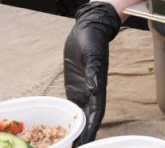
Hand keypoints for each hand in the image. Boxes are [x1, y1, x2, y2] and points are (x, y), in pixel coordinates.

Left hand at [64, 1, 120, 144]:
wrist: (88, 28)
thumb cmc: (91, 39)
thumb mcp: (91, 54)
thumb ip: (92, 72)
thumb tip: (95, 89)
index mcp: (97, 84)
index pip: (96, 111)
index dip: (92, 127)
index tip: (87, 140)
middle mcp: (91, 91)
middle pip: (89, 117)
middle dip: (84, 133)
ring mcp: (82, 89)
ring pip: (80, 114)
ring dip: (78, 129)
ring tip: (72, 144)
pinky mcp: (74, 85)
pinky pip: (72, 104)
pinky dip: (70, 117)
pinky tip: (67, 128)